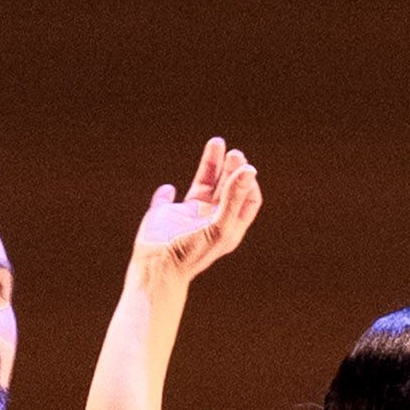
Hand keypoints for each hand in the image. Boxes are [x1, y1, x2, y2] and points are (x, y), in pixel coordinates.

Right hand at [132, 137, 262, 284]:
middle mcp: (211, 218)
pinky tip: (169, 189)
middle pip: (227, 187)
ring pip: (203, 184)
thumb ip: (234, 197)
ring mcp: (189, 216)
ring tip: (217, 142)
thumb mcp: (219, 225)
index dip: (248, 183)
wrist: (160, 267)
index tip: (244, 168)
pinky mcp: (165, 214)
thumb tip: (249, 169)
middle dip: (232, 168)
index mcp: (228, 225)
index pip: (247, 199)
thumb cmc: (194, 251)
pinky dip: (166, 192)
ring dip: (211, 164)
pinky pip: (166, 198)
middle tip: (233, 152)